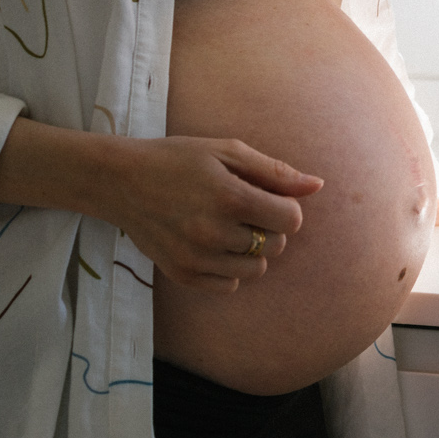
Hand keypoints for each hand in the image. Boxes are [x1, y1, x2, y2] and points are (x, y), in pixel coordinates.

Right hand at [99, 136, 322, 291]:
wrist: (121, 181)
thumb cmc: (178, 159)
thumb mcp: (227, 151)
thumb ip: (274, 172)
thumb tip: (317, 186)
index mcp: (230, 198)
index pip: (291, 220)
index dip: (286, 208)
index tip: (268, 198)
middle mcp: (214, 233)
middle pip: (276, 246)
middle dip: (270, 228)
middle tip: (244, 209)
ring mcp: (196, 258)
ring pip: (255, 270)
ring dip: (252, 251)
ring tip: (229, 227)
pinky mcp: (181, 274)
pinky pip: (228, 285)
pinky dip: (229, 269)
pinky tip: (214, 245)